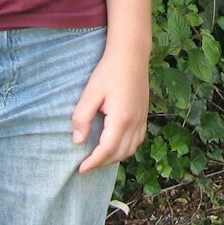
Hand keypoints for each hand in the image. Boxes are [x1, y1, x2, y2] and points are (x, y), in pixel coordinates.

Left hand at [72, 46, 148, 173]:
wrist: (131, 55)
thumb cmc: (109, 71)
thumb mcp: (90, 93)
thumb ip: (82, 118)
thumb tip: (78, 141)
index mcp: (121, 119)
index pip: (106, 150)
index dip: (93, 163)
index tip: (80, 169)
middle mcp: (135, 122)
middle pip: (119, 153)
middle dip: (102, 163)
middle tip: (86, 165)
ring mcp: (142, 119)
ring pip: (131, 149)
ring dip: (115, 157)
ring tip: (99, 157)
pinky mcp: (144, 115)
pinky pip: (138, 140)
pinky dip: (126, 149)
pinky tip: (115, 145)